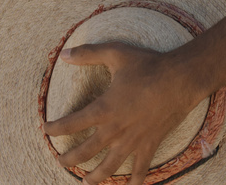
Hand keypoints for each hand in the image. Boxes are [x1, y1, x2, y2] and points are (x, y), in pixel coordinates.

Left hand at [43, 41, 201, 184]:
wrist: (179, 80)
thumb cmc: (146, 65)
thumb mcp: (114, 53)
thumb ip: (87, 53)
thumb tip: (64, 53)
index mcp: (104, 108)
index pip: (72, 123)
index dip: (55, 129)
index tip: (45, 130)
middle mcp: (115, 130)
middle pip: (85, 152)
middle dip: (69, 159)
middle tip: (59, 161)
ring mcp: (132, 141)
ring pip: (108, 168)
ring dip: (94, 178)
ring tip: (84, 183)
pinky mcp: (149, 146)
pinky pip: (139, 171)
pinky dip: (133, 183)